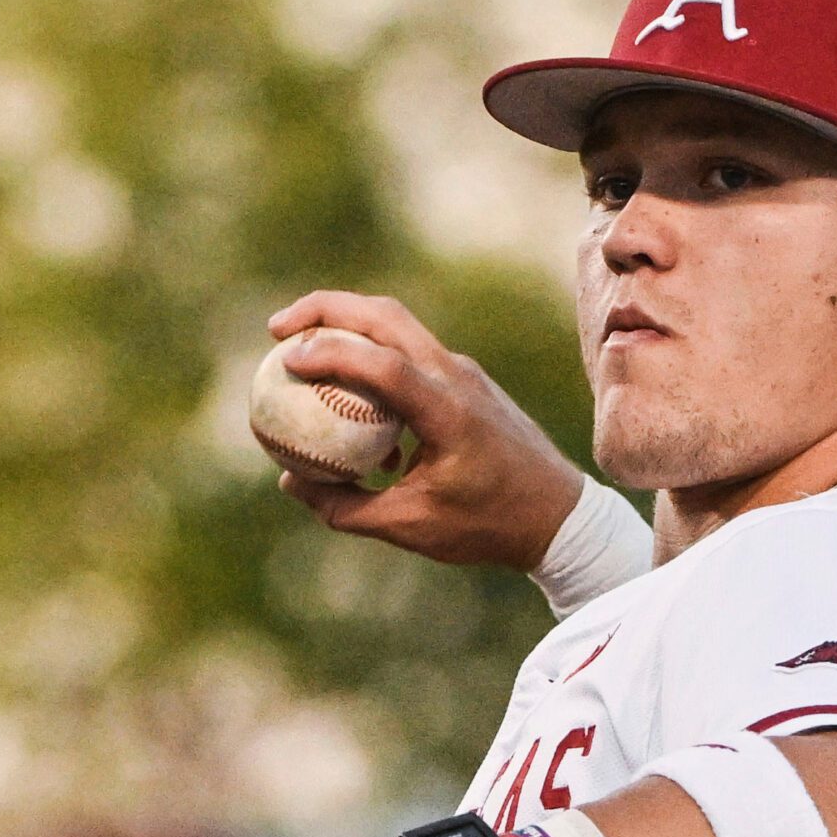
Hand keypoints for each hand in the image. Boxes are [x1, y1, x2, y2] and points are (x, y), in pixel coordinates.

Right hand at [268, 290, 585, 571]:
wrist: (557, 515)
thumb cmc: (486, 525)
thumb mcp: (410, 526)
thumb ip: (344, 507)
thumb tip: (290, 480)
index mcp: (448, 412)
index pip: (382, 365)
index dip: (331, 353)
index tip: (286, 358)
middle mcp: (457, 377)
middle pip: (385, 315)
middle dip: (326, 309)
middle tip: (278, 330)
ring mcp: (464, 371)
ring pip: (398, 324)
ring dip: (348, 324)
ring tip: (302, 347)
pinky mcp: (466, 378)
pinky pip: (410, 352)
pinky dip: (371, 354)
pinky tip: (348, 396)